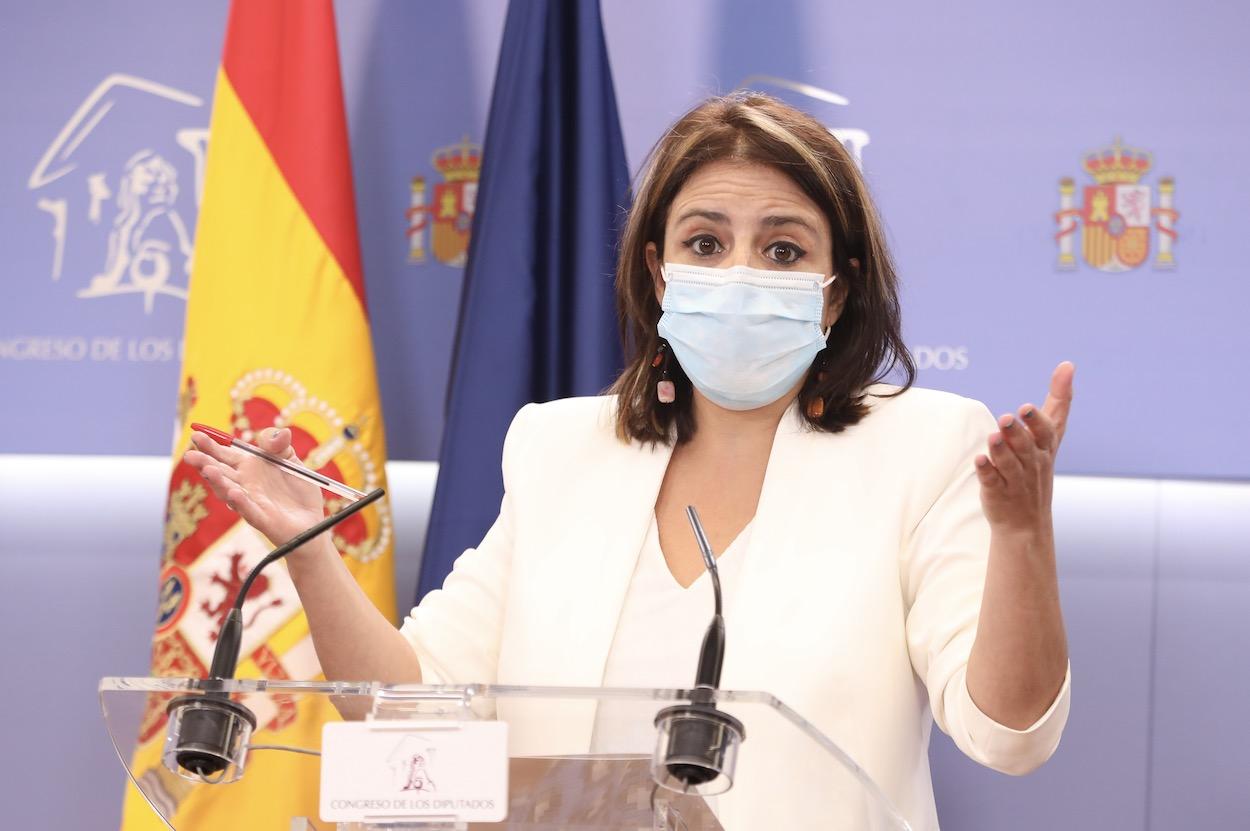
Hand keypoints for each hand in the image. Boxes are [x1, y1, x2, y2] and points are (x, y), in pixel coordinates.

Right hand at [184, 427, 324, 545]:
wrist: (312, 521)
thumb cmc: (297, 492)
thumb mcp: (291, 461)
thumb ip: (280, 446)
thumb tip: (281, 432)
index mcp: (249, 468)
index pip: (225, 455)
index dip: (211, 446)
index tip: (197, 435)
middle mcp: (245, 485)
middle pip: (221, 473)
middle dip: (205, 463)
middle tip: (190, 455)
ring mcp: (252, 502)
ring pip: (229, 492)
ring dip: (218, 481)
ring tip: (208, 469)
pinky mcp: (263, 519)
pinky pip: (250, 511)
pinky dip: (241, 503)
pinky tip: (234, 493)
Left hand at [975, 362, 1074, 535]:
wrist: (1027, 522)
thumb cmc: (1036, 467)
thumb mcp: (1050, 435)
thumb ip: (1058, 401)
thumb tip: (1067, 365)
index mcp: (1044, 448)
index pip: (1046, 432)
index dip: (1037, 421)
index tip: (1027, 408)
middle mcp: (1032, 463)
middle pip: (1025, 446)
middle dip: (1017, 433)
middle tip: (1007, 418)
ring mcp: (1015, 480)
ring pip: (1008, 464)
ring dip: (1001, 450)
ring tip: (993, 436)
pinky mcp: (997, 493)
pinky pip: (992, 481)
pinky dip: (986, 472)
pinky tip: (979, 461)